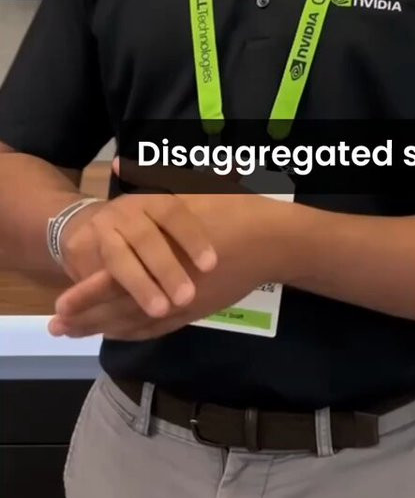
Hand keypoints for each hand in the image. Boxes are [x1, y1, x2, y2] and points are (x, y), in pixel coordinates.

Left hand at [49, 165, 297, 339]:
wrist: (273, 241)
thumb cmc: (235, 210)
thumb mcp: (193, 188)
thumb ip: (151, 180)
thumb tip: (117, 164)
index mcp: (165, 252)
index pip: (118, 279)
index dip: (87, 294)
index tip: (60, 303)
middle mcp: (171, 282)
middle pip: (121, 307)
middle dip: (86, 318)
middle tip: (57, 327)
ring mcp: (184, 302)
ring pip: (138, 322)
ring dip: (104, 328)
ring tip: (75, 332)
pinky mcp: (196, 311)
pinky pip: (157, 329)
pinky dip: (133, 332)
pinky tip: (115, 333)